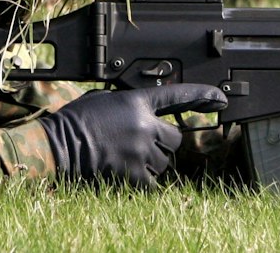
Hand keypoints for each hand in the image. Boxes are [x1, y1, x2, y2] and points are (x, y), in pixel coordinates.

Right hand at [42, 84, 228, 187]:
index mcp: (136, 102)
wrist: (59, 146)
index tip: (220, 99)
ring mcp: (141, 151)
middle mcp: (144, 125)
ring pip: (164, 163)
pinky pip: (152, 184)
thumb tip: (145, 114)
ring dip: (151, 163)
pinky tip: (124, 175)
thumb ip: (131, 105)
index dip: (201, 95)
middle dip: (163, 144)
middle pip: (174, 139)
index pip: (176, 96)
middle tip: (141, 146)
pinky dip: (142, 183)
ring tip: (124, 159)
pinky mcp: (134, 174)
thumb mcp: (106, 100)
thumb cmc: (76, 121)